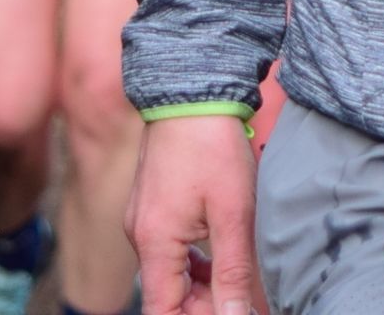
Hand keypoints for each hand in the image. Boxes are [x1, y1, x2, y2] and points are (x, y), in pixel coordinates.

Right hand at [130, 112, 265, 314]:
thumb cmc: (213, 146)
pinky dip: (193, 264)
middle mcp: (140, 237)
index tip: (227, 314)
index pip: (163, 311)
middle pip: (166, 296)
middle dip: (203, 306)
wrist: (191, 91)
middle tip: (242, 300)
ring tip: (238, 281)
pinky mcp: (151, 208)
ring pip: (169, 274)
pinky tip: (221, 256)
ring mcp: (142, 221)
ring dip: (201, 287)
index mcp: (155, 243)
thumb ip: (231, 272)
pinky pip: (168, 251)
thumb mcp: (233, 213)